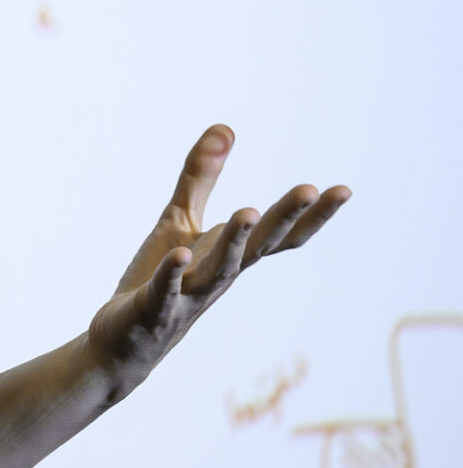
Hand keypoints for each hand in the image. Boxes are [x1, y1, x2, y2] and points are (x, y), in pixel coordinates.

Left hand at [85, 125, 349, 394]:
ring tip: (249, 210)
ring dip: (235, 241)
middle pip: (259, 246)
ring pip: (219, 268)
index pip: (279, 235)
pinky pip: (166, 290)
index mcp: (230, 254)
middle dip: (284, 218)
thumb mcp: (181, 219)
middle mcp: (218, 275)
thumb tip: (226, 126)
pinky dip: (174, 273)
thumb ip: (200, 176)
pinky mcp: (154, 309)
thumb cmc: (163, 278)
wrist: (124, 341)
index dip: (311, 215)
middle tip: (311, 188)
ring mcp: (189, 295)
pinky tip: (181, 254)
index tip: (342, 189)